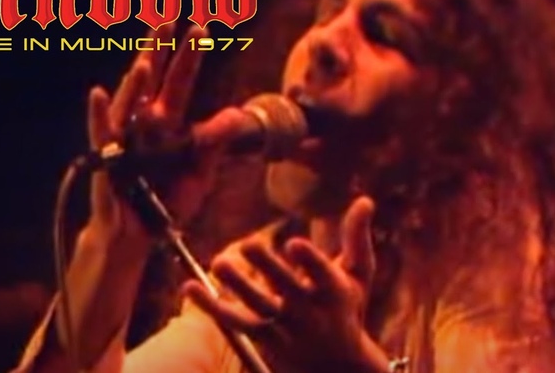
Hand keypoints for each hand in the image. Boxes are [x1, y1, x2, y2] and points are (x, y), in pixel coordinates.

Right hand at [55, 23, 217, 362]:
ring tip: (145, 61)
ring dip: (135, 84)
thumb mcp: (199, 173)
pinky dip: (99, 117)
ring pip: (127, 106)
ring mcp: (123, 142)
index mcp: (168, 126)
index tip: (200, 26)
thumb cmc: (167, 202)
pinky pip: (102, 138)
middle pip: (151, 82)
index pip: (179, 84)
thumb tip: (235, 115)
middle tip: (167, 19)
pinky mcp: (108, 164)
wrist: (140, 238)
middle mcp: (143, 127)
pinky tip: (99, 94)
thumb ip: (213, 144)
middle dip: (158, 52)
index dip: (188, 56)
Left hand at [184, 197, 389, 372]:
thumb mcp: (358, 275)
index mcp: (334, 291)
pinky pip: (234, 321)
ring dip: (238, 285)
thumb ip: (357, 237)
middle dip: (268, 268)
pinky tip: (189, 287)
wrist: (338, 367)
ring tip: (218, 262)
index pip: (322, 275)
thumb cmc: (347, 309)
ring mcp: (285, 327)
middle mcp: (309, 311)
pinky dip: (211, 306)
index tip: (294, 244)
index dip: (310, 261)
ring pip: (257, 306)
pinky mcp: (264, 338)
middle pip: (286, 288)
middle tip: (249, 244)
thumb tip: (365, 199)